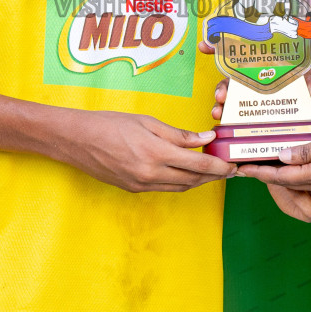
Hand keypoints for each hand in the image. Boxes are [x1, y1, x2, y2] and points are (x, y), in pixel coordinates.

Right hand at [57, 110, 235, 192]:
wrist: (77, 141)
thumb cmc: (110, 124)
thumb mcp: (147, 122)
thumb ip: (179, 134)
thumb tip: (206, 139)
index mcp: (156, 153)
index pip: (198, 165)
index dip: (219, 167)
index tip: (233, 164)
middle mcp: (151, 174)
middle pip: (193, 180)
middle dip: (214, 176)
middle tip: (229, 169)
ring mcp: (142, 185)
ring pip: (181, 187)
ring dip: (199, 181)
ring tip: (213, 171)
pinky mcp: (134, 189)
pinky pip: (165, 188)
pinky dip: (180, 182)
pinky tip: (186, 173)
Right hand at [198, 38, 310, 124]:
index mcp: (266, 68)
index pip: (240, 56)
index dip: (219, 48)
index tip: (204, 46)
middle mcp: (254, 85)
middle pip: (230, 82)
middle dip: (221, 87)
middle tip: (222, 95)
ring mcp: (253, 104)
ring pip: (230, 103)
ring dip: (221, 106)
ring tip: (220, 112)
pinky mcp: (254, 123)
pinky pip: (237, 123)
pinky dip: (228, 126)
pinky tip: (224, 130)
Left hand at [239, 127, 310, 195]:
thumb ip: (308, 151)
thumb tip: (283, 156)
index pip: (282, 176)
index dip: (260, 173)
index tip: (242, 170)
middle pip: (286, 182)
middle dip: (264, 176)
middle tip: (245, 168)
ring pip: (297, 183)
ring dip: (278, 177)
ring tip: (263, 167)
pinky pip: (310, 182)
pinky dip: (295, 176)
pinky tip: (291, 168)